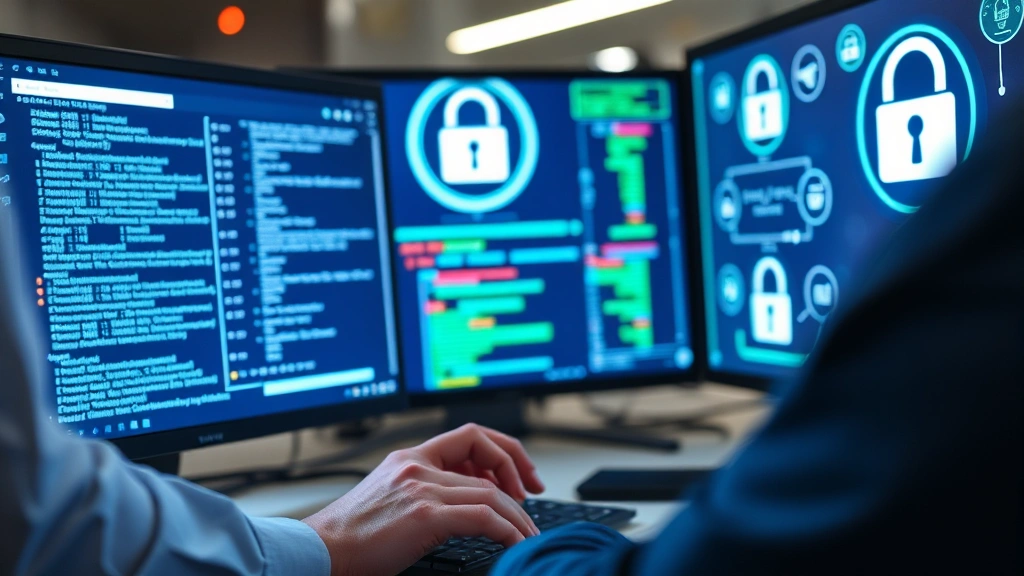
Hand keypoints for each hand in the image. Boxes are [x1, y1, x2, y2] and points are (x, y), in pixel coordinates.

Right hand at [302, 424, 545, 575]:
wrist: (320, 550)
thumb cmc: (351, 535)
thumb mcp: (390, 498)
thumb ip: (422, 492)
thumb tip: (462, 509)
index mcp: (409, 457)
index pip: (469, 436)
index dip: (502, 451)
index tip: (517, 475)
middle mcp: (417, 465)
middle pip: (486, 463)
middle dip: (520, 479)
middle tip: (533, 501)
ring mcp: (421, 488)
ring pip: (490, 492)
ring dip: (518, 515)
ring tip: (528, 535)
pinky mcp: (424, 515)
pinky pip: (482, 517)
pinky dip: (507, 530)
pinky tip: (515, 544)